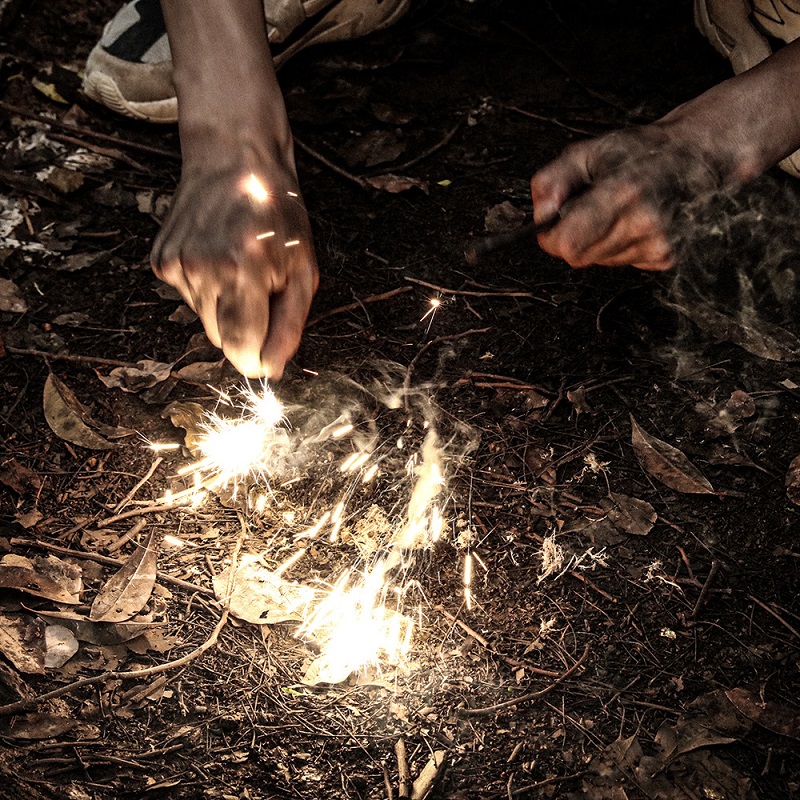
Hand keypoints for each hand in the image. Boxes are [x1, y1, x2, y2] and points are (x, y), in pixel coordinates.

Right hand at [151, 157, 317, 378]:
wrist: (235, 160)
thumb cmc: (278, 216)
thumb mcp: (303, 271)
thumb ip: (289, 326)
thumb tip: (271, 370)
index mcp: (246, 271)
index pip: (241, 349)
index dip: (256, 358)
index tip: (267, 353)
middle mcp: (205, 269)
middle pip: (223, 340)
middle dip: (245, 326)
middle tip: (260, 286)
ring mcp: (178, 264)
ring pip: (205, 321)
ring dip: (225, 306)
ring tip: (239, 266)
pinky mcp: (161, 261)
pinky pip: (189, 299)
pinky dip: (206, 288)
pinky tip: (217, 255)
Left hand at [530, 124, 722, 270]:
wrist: (697, 157)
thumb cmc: (640, 152)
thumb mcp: (586, 152)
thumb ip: (552, 180)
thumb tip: (542, 214)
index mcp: (623, 192)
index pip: (567, 244)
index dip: (553, 235)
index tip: (556, 218)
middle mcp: (645, 223)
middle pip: (578, 257)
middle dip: (574, 237)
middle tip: (590, 209)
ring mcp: (659, 244)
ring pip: (599, 261)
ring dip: (598, 241)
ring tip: (617, 212)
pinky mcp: (667, 258)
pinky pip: (621, 263)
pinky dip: (620, 246)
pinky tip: (634, 222)